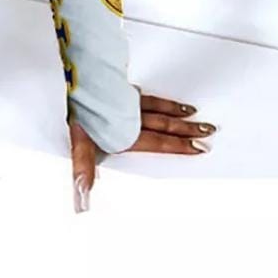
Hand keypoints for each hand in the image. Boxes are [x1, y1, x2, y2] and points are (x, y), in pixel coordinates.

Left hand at [69, 91, 217, 211]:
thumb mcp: (78, 144)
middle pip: (164, 124)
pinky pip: (142, 93)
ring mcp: (125, 100)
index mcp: (125, 133)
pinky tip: (157, 97)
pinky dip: (154, 97)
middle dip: (187, 129)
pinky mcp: (117, 87)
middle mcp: (130, 117)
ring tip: (192, 112)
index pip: (158, 142)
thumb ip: (84, 171)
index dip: (179, 145)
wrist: (70, 79)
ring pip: (156, 107)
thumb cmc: (74, 112)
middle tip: (208, 130)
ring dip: (175, 111)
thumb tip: (83, 198)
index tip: (199, 147)